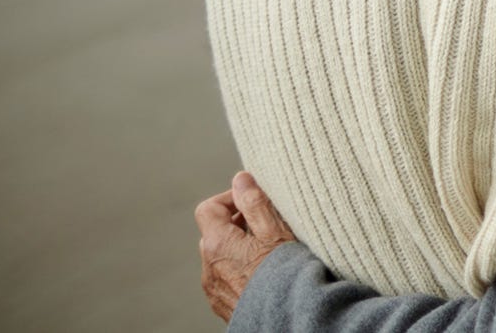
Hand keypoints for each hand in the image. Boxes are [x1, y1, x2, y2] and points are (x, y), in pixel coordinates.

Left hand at [195, 171, 295, 320]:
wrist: (287, 317)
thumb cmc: (285, 274)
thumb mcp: (275, 231)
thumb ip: (254, 203)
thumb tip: (240, 179)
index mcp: (218, 245)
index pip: (207, 208)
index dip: (229, 199)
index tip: (252, 202)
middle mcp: (208, 267)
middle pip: (213, 232)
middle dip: (236, 224)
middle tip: (265, 224)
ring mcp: (213, 288)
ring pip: (219, 256)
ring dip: (238, 248)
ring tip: (267, 251)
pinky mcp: (222, 304)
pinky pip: (224, 278)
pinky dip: (239, 269)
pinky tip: (263, 273)